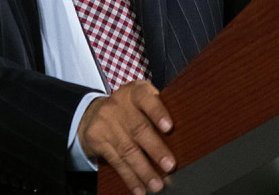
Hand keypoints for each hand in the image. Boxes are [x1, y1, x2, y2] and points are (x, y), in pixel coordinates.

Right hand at [78, 80, 174, 194]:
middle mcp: (119, 104)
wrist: (93, 113)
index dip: (158, 113)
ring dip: (144, 170)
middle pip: (138, 128)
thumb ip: (157, 111)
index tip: (169, 127)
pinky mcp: (97, 139)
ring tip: (157, 185)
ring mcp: (106, 122)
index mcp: (135, 92)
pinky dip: (129, 178)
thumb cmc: (129, 109)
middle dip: (155, 149)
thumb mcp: (141, 101)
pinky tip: (139, 188)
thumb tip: (184, 136)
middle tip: (169, 166)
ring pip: (127, 149)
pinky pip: (116, 161)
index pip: (146, 99)